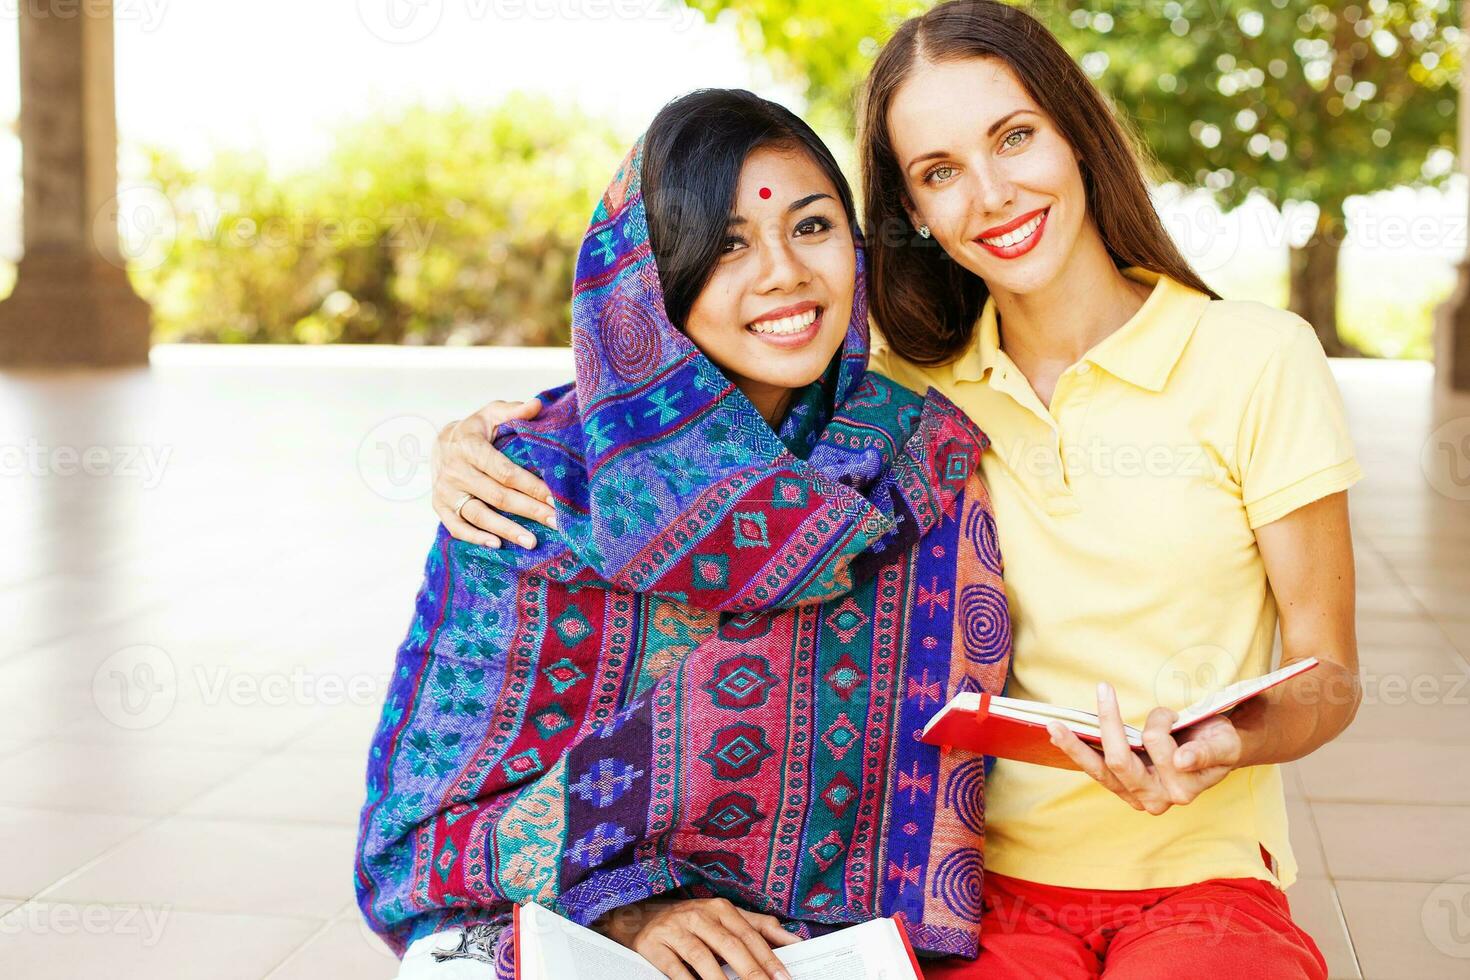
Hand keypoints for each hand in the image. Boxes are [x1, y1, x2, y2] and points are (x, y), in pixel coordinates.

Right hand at [431, 399, 555, 548]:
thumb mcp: (492, 414)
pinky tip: (497, 545)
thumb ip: (514, 411)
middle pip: (497, 496)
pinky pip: (457, 527)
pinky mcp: (439, 506)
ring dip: (506, 530)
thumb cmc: (477, 429)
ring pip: (478, 515)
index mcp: (469, 446)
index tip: (555, 498)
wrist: (439, 443)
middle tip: (556, 522)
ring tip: (532, 542)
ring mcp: (445, 491)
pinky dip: (475, 538)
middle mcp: (454, 470)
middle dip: (529, 511)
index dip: (531, 486)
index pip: (505, 471)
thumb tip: (537, 406)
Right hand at [602, 897, 796, 979]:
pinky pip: (674, 968)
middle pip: (729, 945)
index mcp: (720, 908)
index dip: (768, 957)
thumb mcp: (724, 917)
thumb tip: (794, 941)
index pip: (749, 935)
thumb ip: (759, 927)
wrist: (639, 916)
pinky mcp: (653, 944)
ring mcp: (674, 928)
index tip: (783, 978)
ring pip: (703, 957)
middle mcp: (698, 914)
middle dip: (750, 971)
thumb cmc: (691, 920)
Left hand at [1046, 683, 1241, 815]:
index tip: (1169, 714)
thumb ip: (1205, 754)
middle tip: (1102, 689)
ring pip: (1099, 770)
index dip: (1159, 727)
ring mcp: (1133, 795)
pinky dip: (1076, 752)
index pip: (1156, 751)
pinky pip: (1094, 770)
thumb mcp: (1222, 745)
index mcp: (1180, 791)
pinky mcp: (1119, 786)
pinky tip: (1057, 737)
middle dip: (1109, 723)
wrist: (1217, 751)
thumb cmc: (1219, 743)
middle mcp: (1154, 799)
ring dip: (1075, 745)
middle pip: (1119, 761)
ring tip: (1054, 725)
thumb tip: (1183, 761)